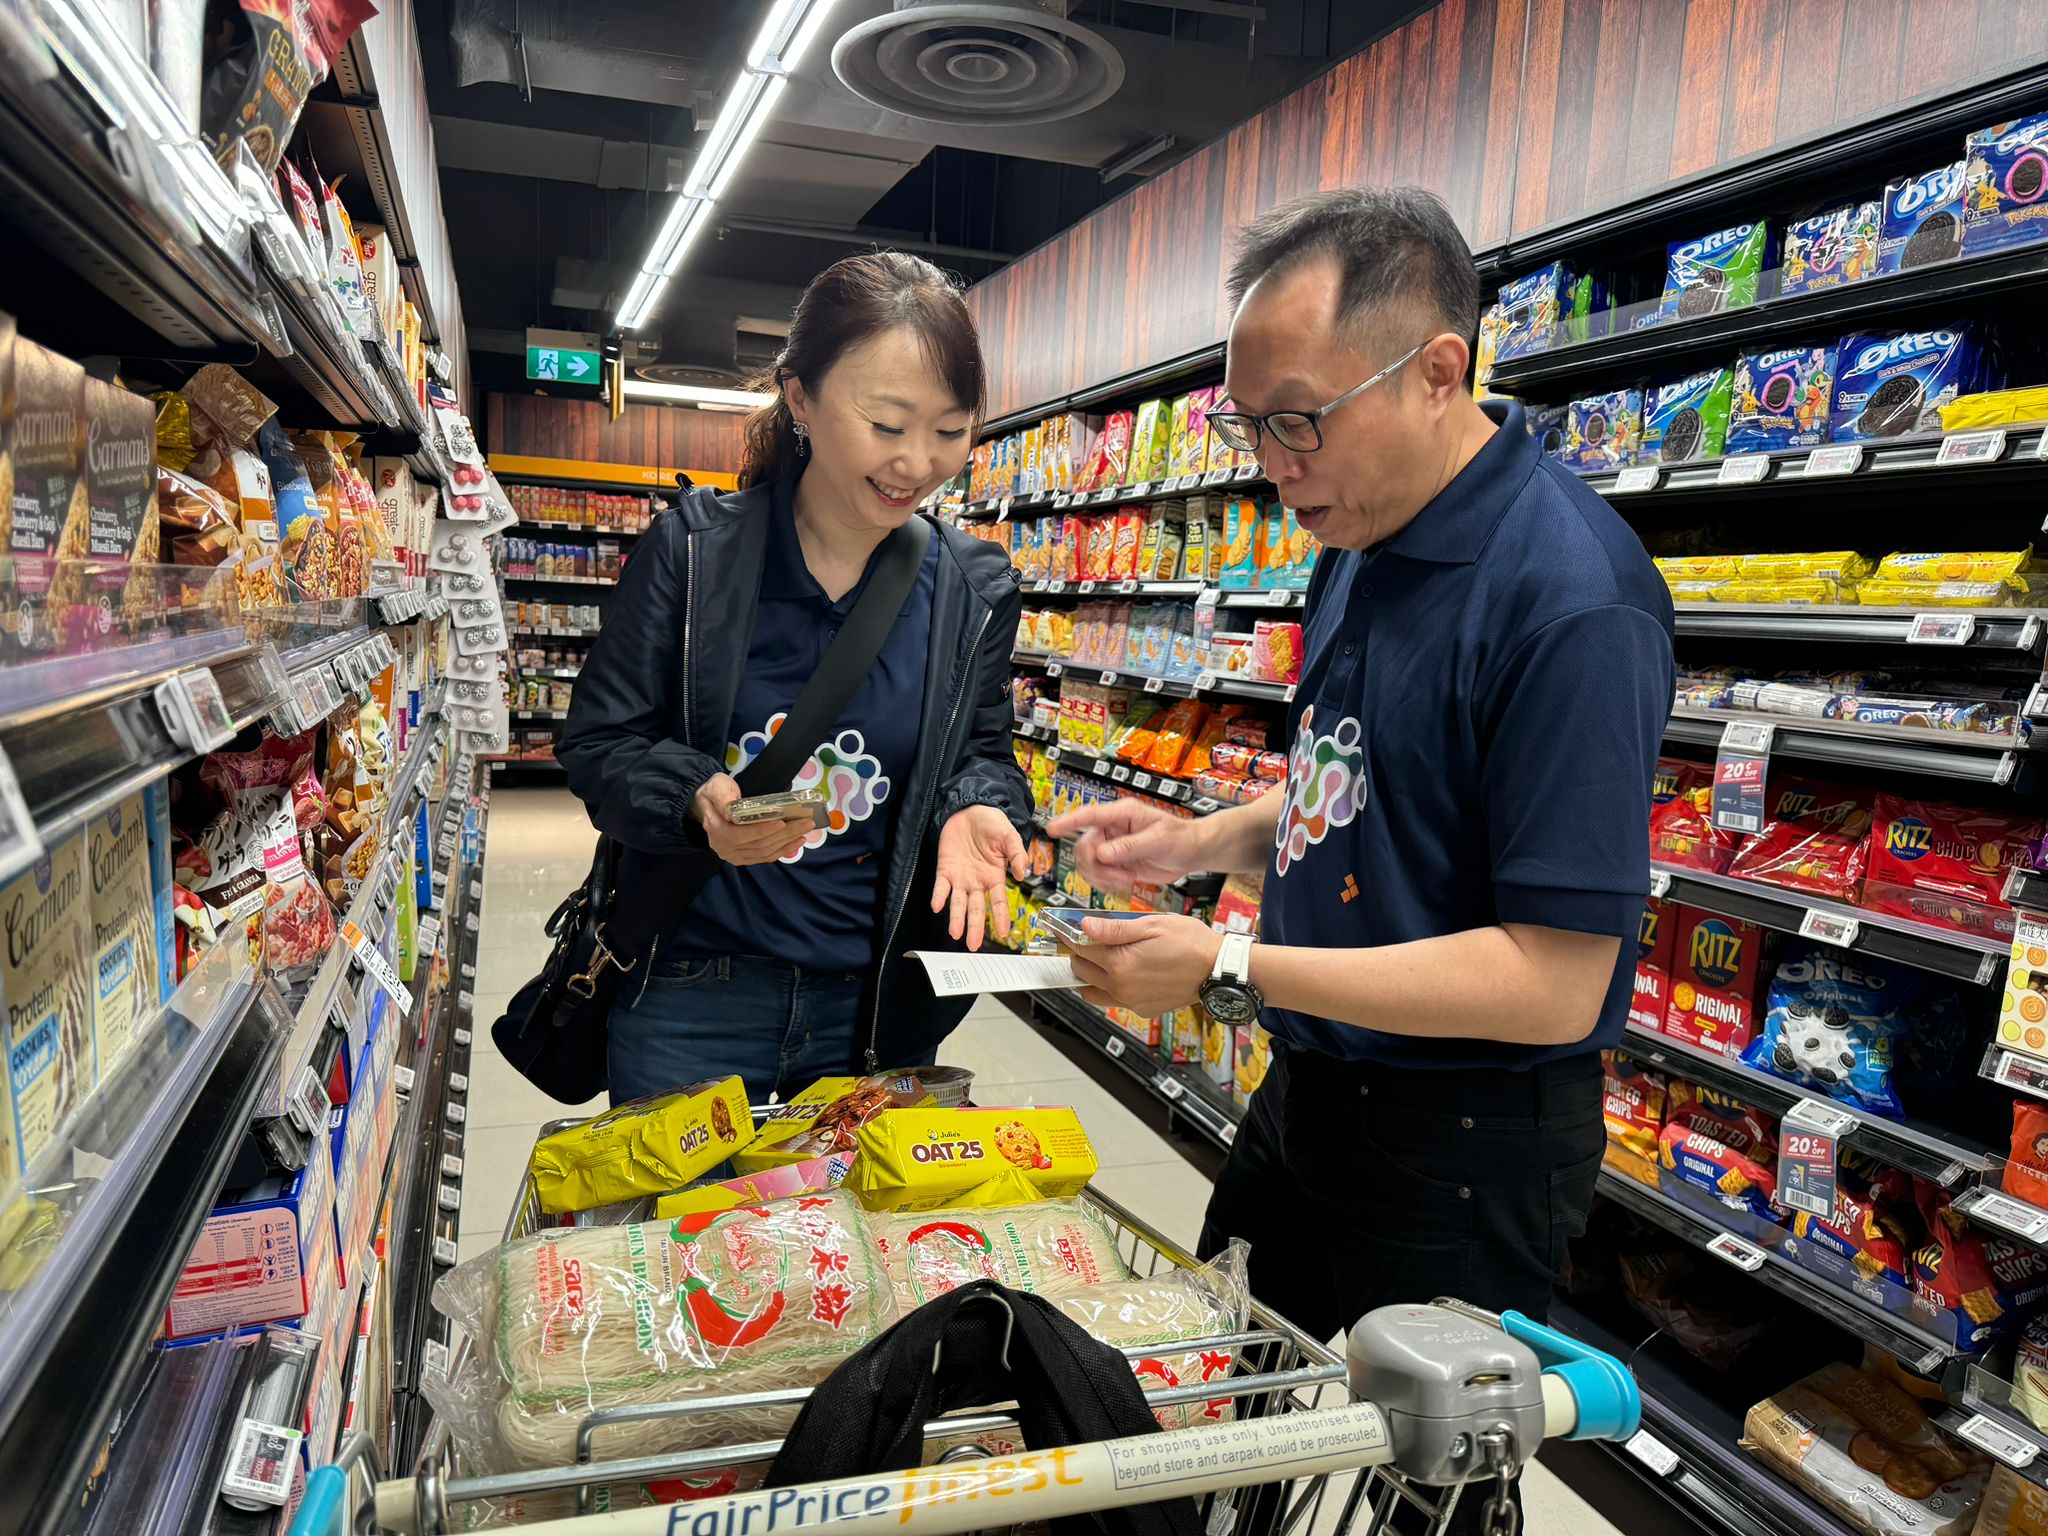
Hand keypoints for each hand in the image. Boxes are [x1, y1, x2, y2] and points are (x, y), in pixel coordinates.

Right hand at [692, 774, 814, 865]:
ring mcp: (734, 856)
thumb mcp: (716, 787)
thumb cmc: (714, 792)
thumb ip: (723, 797)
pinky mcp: (743, 858)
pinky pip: (764, 858)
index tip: (782, 822)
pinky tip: (797, 842)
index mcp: (716, 830)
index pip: (740, 835)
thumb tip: (732, 810)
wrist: (707, 805)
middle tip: (805, 823)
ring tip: (805, 831)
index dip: (762, 831)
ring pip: (764, 853)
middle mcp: (724, 848)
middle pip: (758, 845)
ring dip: (787, 843)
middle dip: (784, 835)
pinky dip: (782, 851)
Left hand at [932, 805, 1029, 951]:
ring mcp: (961, 877)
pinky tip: (938, 906)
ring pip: (958, 903)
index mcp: (994, 876)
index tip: (1003, 932)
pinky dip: (939, 896)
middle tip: (973, 945)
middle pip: (976, 908)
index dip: (1001, 917)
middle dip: (975, 927)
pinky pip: (941, 886)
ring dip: (956, 918)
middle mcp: (977, 881)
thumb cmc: (992, 823)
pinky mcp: (945, 869)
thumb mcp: (1009, 836)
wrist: (970, 809)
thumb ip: (1018, 854)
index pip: (998, 901)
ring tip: (955, 933)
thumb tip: (1023, 873)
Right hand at [1044, 799, 1201, 891]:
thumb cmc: (1179, 837)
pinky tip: (1122, 882)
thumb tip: (1103, 854)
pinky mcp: (1115, 863)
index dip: (1068, 822)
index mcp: (1122, 814)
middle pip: (1084, 846)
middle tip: (1117, 877)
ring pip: (1087, 863)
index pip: (1090, 815)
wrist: (1190, 853)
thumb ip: (1130, 846)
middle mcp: (1112, 829)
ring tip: (1123, 880)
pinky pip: (1097, 874)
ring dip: (1100, 877)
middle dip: (1095, 866)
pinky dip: (1105, 883)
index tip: (1051, 829)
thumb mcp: (1158, 840)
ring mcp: (1112, 846)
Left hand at [1066, 914, 1223, 1018]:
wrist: (1217, 969)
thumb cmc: (1191, 943)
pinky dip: (1111, 988)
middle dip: (1080, 955)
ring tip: (1103, 959)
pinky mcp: (1143, 1009)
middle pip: (1081, 972)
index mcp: (1121, 964)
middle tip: (1090, 941)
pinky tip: (1126, 972)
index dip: (1071, 936)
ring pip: (1092, 993)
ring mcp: (1132, 1002)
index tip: (1066, 929)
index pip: (1080, 949)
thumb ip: (1115, 929)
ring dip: (1090, 976)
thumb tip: (1086, 926)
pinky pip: (1115, 1001)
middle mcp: (1122, 988)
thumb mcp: (1152, 925)